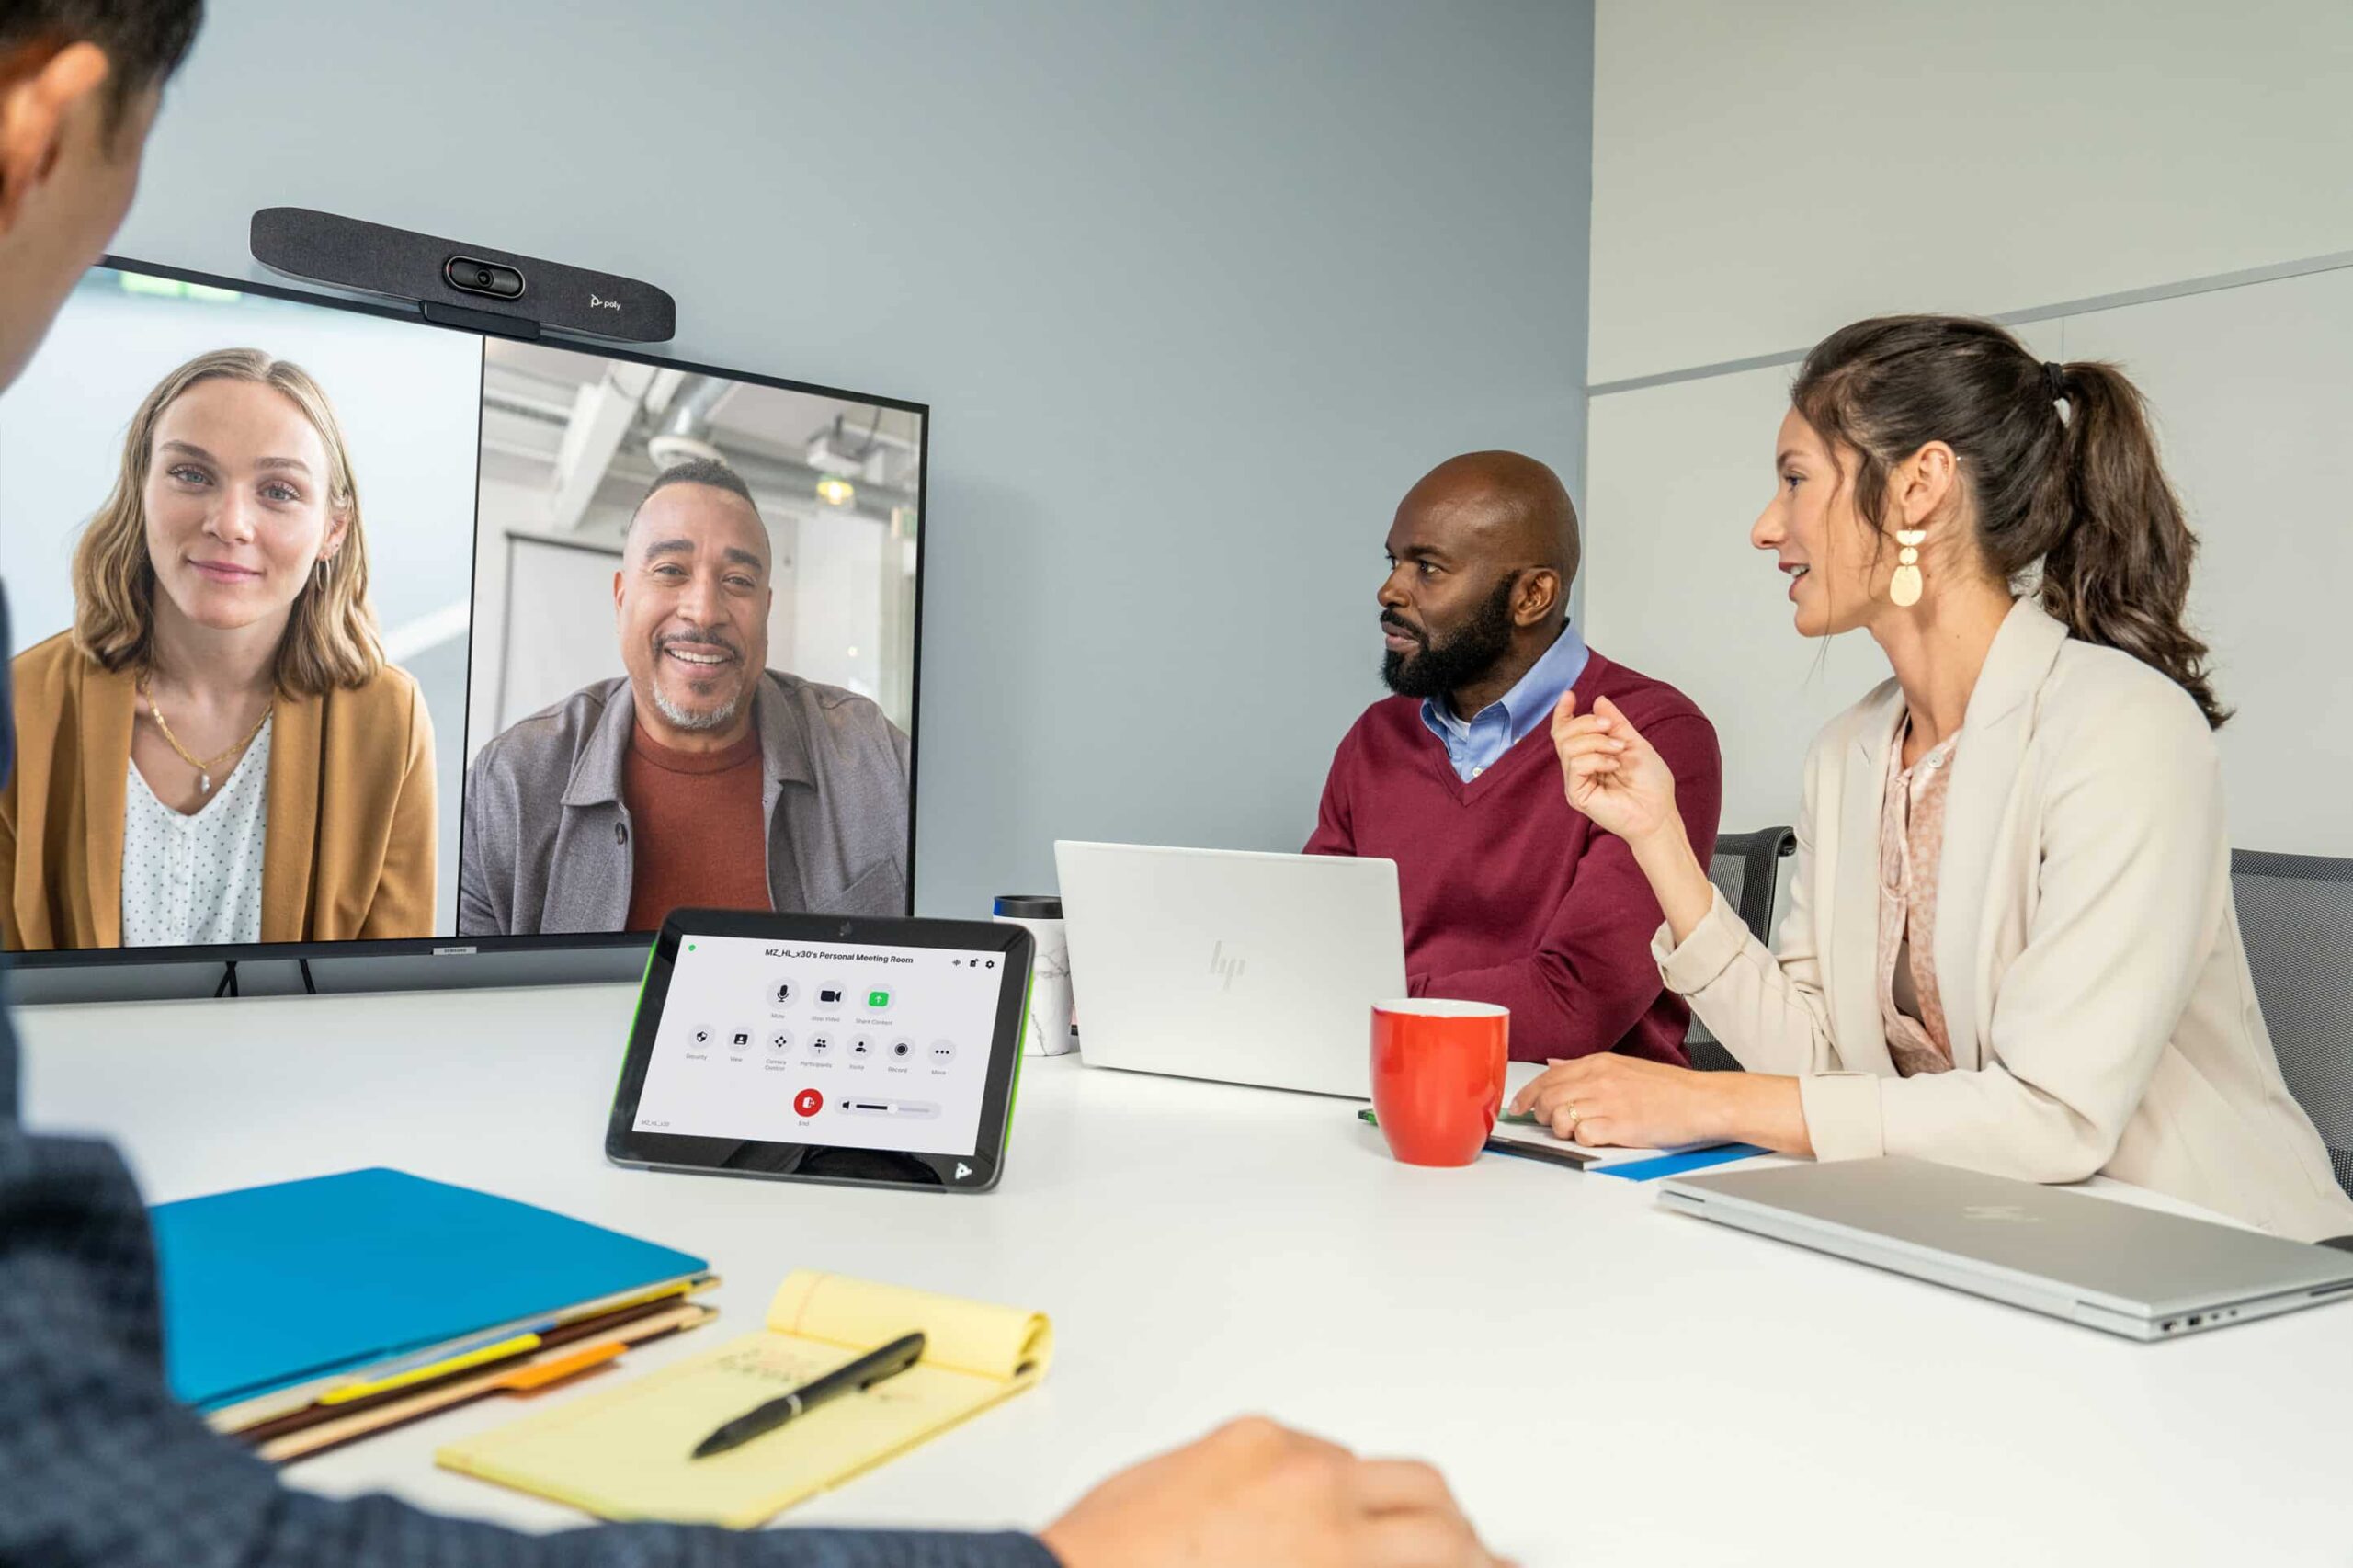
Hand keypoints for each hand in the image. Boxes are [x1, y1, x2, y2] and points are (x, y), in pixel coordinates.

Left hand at [1040, 1416, 1508, 1567]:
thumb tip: (1391, 1564)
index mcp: (1334, 1549)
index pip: (1450, 1549)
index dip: (1485, 1562)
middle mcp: (1313, 1487)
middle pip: (1431, 1494)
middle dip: (1454, 1532)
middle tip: (1460, 1559)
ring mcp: (1273, 1452)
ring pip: (1369, 1465)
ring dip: (1387, 1502)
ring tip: (1377, 1542)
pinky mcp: (1236, 1434)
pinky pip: (1308, 1447)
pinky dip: (1323, 1479)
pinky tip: (1305, 1516)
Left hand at [1508, 1053, 1723, 1147]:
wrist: (1702, 1101)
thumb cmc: (1669, 1088)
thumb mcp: (1623, 1066)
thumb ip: (1585, 1067)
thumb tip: (1554, 1064)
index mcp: (1598, 1063)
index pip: (1547, 1077)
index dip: (1527, 1095)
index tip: (1518, 1108)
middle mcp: (1599, 1079)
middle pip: (1548, 1098)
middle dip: (1542, 1115)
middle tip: (1551, 1123)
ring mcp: (1607, 1102)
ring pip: (1559, 1117)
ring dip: (1562, 1129)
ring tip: (1580, 1130)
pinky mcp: (1618, 1126)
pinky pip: (1582, 1135)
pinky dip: (1582, 1140)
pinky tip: (1597, 1137)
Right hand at [1550, 691, 1678, 850]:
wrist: (1659, 813)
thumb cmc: (1650, 784)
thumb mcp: (1633, 743)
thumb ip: (1615, 723)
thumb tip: (1599, 700)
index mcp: (1588, 756)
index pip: (1565, 732)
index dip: (1563, 713)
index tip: (1570, 695)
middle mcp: (1577, 769)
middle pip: (1562, 734)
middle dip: (1586, 723)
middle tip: (1609, 727)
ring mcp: (1576, 782)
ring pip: (1568, 746)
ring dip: (1596, 741)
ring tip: (1618, 750)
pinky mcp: (1577, 795)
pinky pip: (1576, 765)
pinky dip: (1596, 758)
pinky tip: (1613, 765)